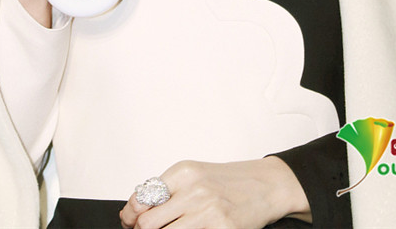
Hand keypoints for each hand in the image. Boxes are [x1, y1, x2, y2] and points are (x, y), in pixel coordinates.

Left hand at [119, 157, 310, 228]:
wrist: (266, 185)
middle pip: (148, 223)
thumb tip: (135, 209)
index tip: (129, 220)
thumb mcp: (195, 175)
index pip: (142, 197)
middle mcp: (194, 189)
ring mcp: (208, 212)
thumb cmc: (229, 181)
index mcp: (184, 172)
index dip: (130, 214)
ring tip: (172, 228)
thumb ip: (167, 190)